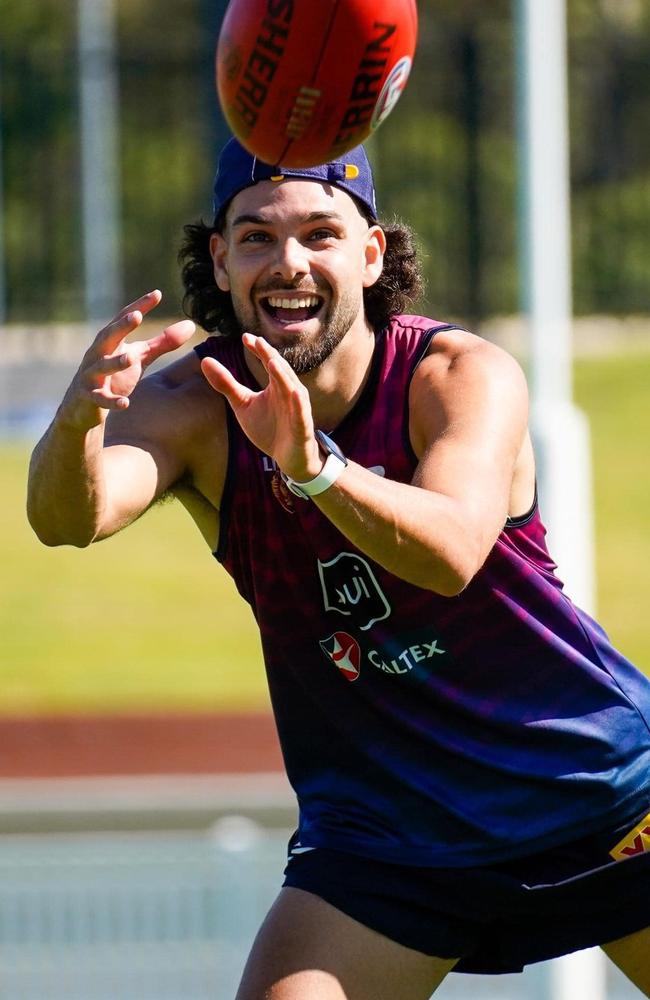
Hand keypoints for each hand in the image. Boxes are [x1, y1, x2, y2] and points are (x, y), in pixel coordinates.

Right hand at [59, 290, 195, 430]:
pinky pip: (100, 398)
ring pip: (102, 366)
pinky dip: (111, 400)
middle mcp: (98, 353)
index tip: (157, 294)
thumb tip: (191, 324)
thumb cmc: (115, 376)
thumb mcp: (140, 357)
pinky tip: (125, 403)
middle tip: (137, 316)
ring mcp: (91, 375)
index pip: (124, 319)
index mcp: (111, 341)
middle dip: (121, 326)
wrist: (85, 407)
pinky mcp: (88, 396)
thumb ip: (163, 342)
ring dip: (115, 362)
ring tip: (131, 358)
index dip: (139, 306)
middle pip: (108, 336)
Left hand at [201, 333, 322, 480]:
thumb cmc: (269, 428)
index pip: (268, 361)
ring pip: (292, 388)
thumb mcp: (243, 404)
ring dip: (283, 375)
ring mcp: (298, 409)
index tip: (244, 337)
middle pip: (280, 370)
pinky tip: (294, 392)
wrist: (289, 458)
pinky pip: (301, 414)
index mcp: (276, 384)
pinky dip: (298, 403)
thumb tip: (205, 360)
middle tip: (257, 341)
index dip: (258, 349)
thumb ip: (226, 384)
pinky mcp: (302, 427)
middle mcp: (289, 392)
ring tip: (271, 361)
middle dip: (269, 356)